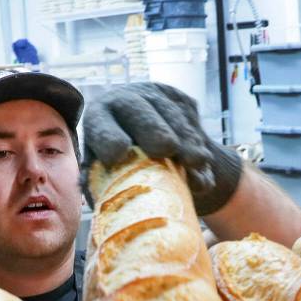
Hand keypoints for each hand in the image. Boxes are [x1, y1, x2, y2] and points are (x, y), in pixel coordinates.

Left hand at [82, 82, 242, 215]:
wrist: (149, 147)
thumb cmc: (120, 170)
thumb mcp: (107, 176)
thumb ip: (103, 186)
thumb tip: (102, 204)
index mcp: (98, 120)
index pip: (100, 126)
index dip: (108, 138)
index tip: (118, 155)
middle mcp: (122, 101)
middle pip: (136, 109)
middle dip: (152, 127)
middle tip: (167, 147)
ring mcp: (153, 96)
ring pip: (169, 112)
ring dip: (185, 137)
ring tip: (197, 161)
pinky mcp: (179, 98)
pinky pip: (190, 115)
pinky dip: (198, 138)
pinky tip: (202, 160)